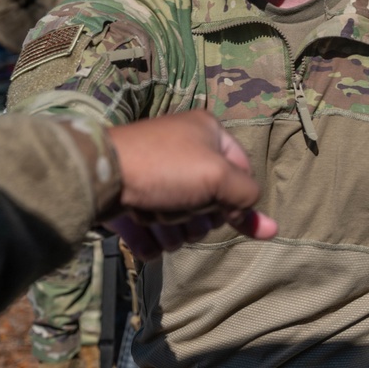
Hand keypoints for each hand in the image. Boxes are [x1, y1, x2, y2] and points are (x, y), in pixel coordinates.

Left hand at [105, 111, 277, 259]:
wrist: (99, 175)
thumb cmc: (164, 168)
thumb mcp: (218, 177)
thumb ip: (246, 197)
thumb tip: (269, 227)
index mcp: (208, 132)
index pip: (242, 173)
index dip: (237, 198)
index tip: (225, 211)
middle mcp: (184, 149)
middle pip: (211, 201)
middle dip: (198, 216)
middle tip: (183, 210)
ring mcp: (157, 175)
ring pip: (182, 220)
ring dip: (173, 229)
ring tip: (156, 218)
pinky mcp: (133, 198)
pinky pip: (155, 231)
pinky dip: (150, 237)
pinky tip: (140, 230)